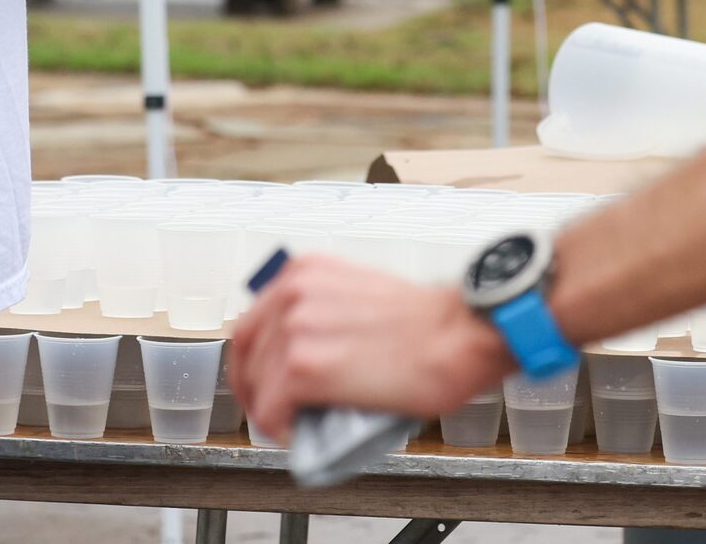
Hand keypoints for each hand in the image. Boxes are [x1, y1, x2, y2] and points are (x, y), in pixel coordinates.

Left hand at [229, 254, 510, 441]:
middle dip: (251, 388)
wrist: (460, 335)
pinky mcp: (303, 367)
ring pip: (257, 384)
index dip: (252, 359)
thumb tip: (303, 354)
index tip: (261, 380)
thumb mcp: (361, 296)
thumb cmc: (429, 323)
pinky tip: (299, 433)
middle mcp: (294, 293)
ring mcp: (296, 329)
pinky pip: (271, 410)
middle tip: (269, 411)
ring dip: (270, 412)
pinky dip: (279, 429)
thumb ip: (323, 314)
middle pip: (244, 352)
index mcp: (305, 271)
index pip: (252, 320)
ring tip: (295, 425)